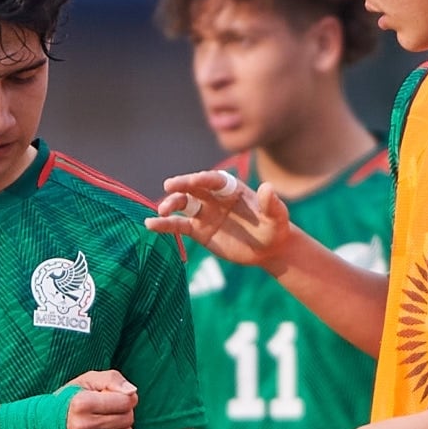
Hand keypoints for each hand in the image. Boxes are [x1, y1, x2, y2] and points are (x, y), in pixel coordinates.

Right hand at [65, 370, 140, 428]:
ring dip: (122, 428)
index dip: (125, 397)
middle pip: (128, 419)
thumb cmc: (75, 397)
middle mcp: (82, 427)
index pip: (126, 402)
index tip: (113, 397)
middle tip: (109, 410)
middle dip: (124, 411)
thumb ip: (113, 379)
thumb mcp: (90, 380)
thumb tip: (132, 392)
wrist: (49, 424)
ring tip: (107, 422)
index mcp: (82, 404)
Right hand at [149, 169, 293, 270]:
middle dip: (182, 185)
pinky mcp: (197, 230)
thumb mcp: (276, 217)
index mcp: (231, 189)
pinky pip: (178, 225)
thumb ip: (271, 204)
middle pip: (194, 188)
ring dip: (170, 204)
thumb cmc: (274, 229)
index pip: (215, 180)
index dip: (204, 179)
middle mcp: (214, 197)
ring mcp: (204, 213)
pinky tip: (151, 225)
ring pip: (183, 204)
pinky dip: (164, 225)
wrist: (267, 249)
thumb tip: (268, 188)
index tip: (193, 180)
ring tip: (160, 211)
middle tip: (169, 186)